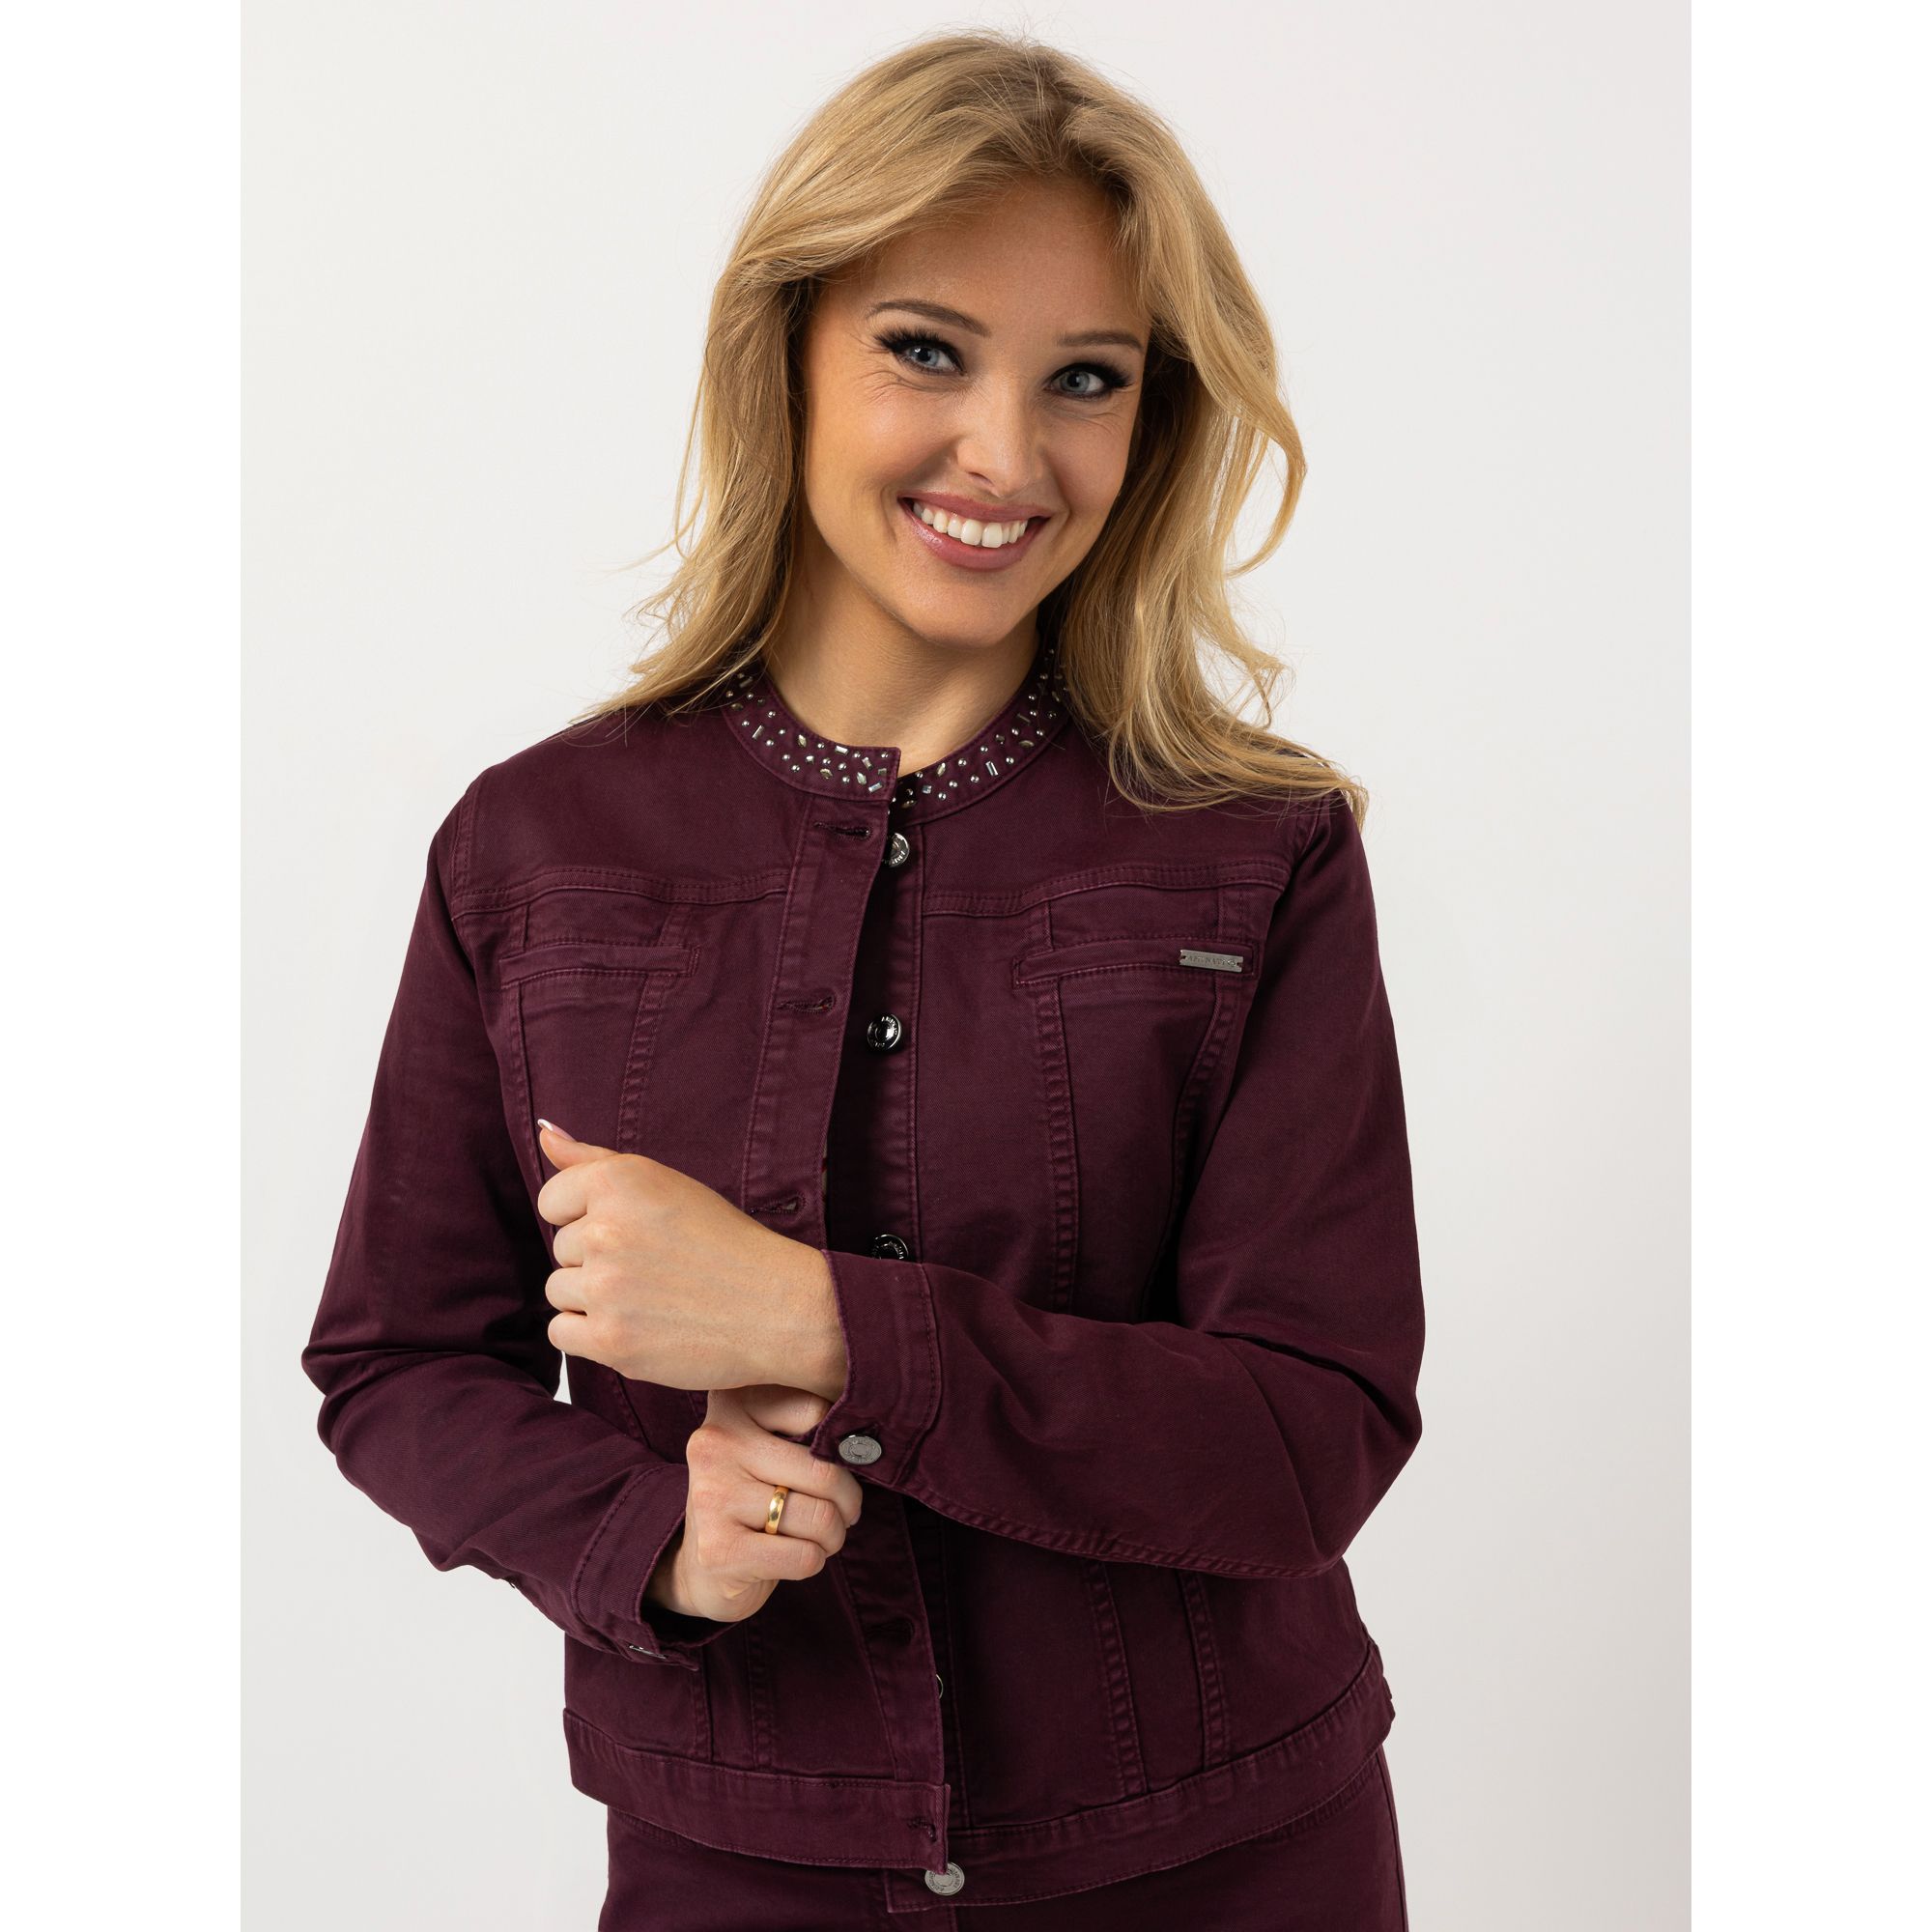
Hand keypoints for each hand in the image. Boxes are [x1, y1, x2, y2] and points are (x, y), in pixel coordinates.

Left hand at [533, 1120, 845, 1394]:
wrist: (778, 1307)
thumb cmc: (727, 1242)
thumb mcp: (667, 1184)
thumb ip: (596, 1160)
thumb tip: (545, 1133)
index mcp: (619, 1181)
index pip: (553, 1201)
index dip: (587, 1219)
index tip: (630, 1231)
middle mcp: (605, 1229)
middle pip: (559, 1250)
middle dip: (596, 1260)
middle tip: (653, 1268)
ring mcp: (606, 1287)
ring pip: (559, 1292)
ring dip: (593, 1300)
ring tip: (647, 1298)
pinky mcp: (610, 1340)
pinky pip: (561, 1334)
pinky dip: (591, 1336)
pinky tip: (634, 1325)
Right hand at [644, 1385, 865, 1627]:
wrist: (702, 1568)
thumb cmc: (753, 1498)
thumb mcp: (771, 1446)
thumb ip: (809, 1428)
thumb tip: (866, 1441)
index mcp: (732, 1404)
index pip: (817, 1411)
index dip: (842, 1447)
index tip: (840, 1463)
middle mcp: (715, 1442)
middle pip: (823, 1470)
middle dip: (848, 1501)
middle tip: (845, 1513)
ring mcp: (713, 1496)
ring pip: (819, 1516)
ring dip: (833, 1536)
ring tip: (819, 1537)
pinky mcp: (719, 1550)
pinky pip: (804, 1556)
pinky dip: (814, 1561)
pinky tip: (794, 1557)